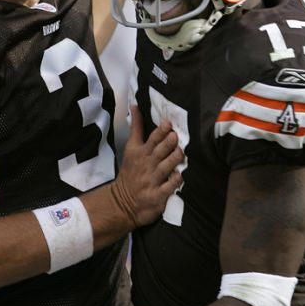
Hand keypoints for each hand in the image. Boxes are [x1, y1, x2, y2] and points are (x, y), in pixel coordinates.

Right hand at [111, 106, 182, 226]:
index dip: (160, 131)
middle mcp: (146, 165)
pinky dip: (173, 182)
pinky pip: (167, 188)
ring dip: (173, 160)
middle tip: (175, 135)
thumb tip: (136, 105)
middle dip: (167, 144)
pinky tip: (180, 176)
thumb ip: (136, 127)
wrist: (123, 200)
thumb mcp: (130, 148)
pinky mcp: (156, 195)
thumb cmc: (131, 171)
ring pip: (164, 168)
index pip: (150, 139)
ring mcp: (151, 181)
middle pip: (158, 152)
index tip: (167, 123)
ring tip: (181, 152)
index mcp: (140, 152)